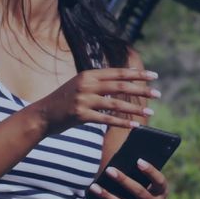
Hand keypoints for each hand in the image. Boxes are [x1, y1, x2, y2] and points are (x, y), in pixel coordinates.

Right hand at [33, 68, 159, 134]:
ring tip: (150, 112)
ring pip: (115, 103)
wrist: (41, 115)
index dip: (137, 74)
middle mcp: (86, 84)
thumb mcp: (79, 85)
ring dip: (135, 108)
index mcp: (88, 74)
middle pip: (120, 86)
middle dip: (141, 90)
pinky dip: (122, 122)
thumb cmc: (63, 101)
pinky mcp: (80, 115)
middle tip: (158, 94)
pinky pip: (106, 119)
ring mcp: (83, 99)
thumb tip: (120, 82)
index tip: (153, 75)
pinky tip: (135, 126)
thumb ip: (97, 83)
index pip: (118, 72)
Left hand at [88, 158, 168, 198]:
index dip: (150, 171)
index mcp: (162, 192)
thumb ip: (140, 178)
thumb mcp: (148, 188)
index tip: (138, 161)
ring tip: (94, 187)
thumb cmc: (143, 195)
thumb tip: (119, 164)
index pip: (159, 181)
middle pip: (139, 192)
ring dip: (108, 196)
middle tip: (109, 170)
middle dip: (123, 180)